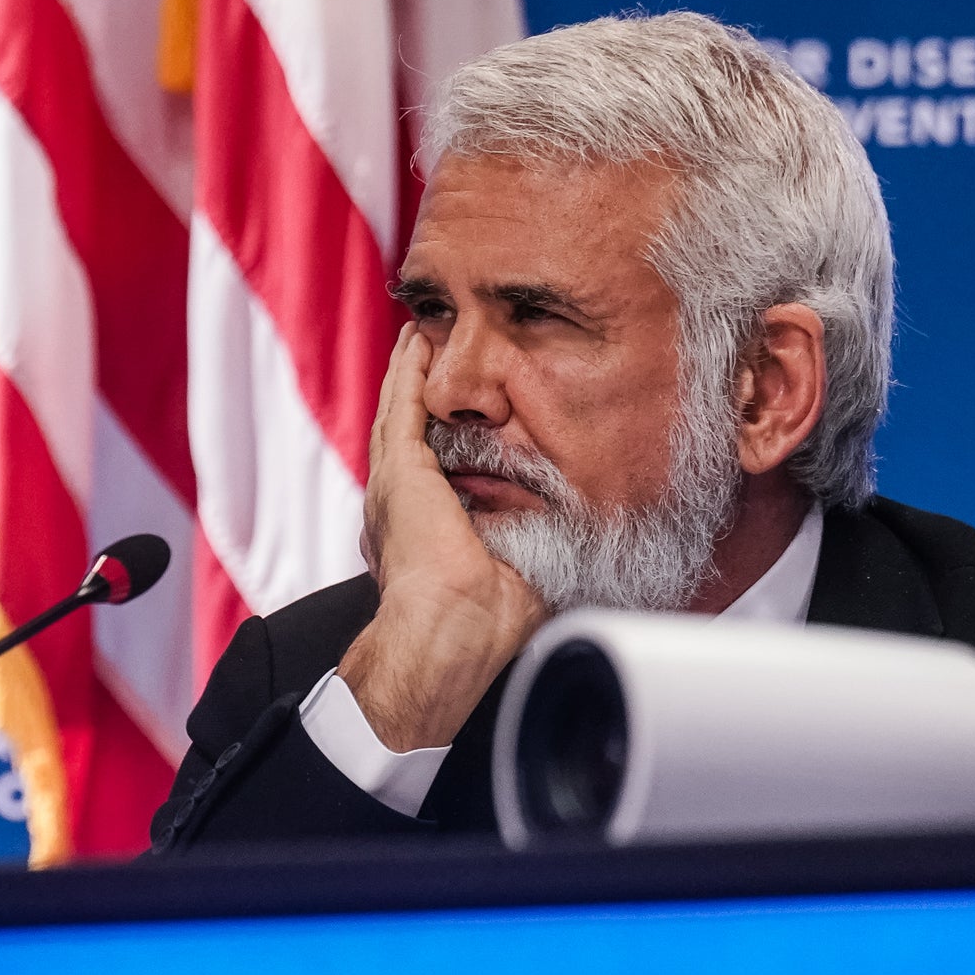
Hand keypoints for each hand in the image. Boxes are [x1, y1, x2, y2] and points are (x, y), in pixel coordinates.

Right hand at [338, 331, 547, 751]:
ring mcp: (395, 487)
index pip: (429, 472)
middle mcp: (400, 506)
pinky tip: (415, 346)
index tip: (450, 417)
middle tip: (420, 354)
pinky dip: (407, 374)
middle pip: (404, 433)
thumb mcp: (522, 570)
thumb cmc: (487, 624)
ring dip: (405, 375)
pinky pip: (401, 408)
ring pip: (396, 413)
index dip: (435, 439)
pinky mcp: (401, 473)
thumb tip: (579, 543)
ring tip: (415, 341)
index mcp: (422, 531)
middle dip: (411, 393)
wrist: (453, 633)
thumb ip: (539, 546)